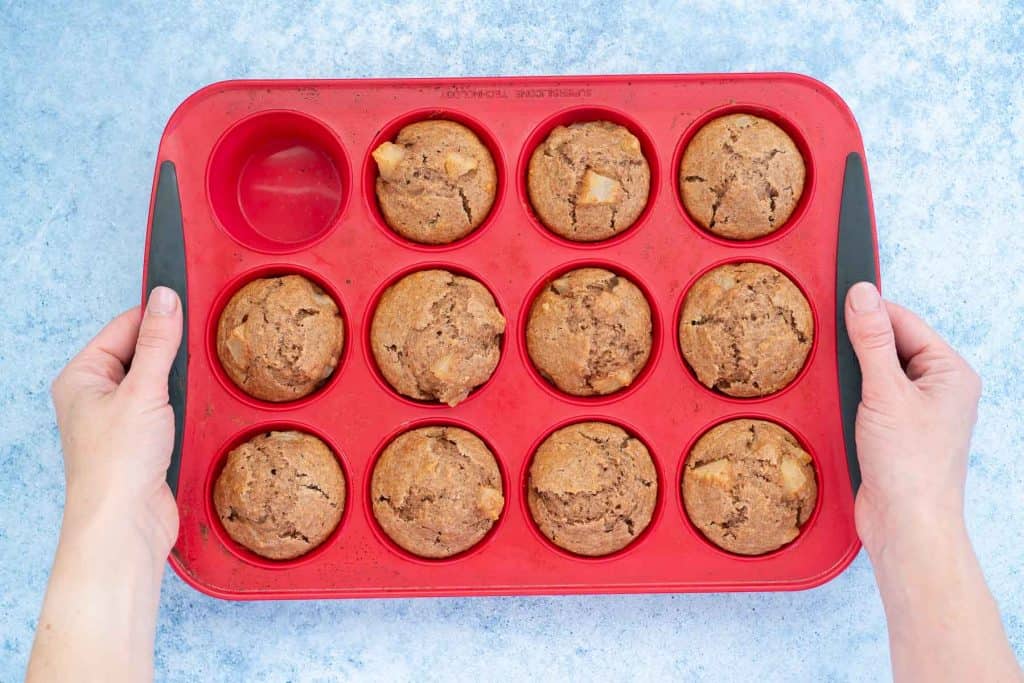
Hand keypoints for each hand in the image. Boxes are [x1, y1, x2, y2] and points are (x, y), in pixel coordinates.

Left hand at [28, 287, 182, 682]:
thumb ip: (159, 342)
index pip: (124, 327)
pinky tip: (193, 412)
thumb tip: (165, 298)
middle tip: (199, 351)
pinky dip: (182, 408)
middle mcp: (96, 396)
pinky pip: (167, 409)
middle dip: (172, 353)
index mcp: (82, 376)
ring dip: (179, 383)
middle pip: (142, 353)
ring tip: (193, 387)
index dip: (158, 318)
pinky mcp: (142, 442)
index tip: (192, 309)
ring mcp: (119, 420)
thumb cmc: (117, 465)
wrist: (124, 526)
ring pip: (158, 382)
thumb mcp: (143, 391)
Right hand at [844, 281, 980, 555]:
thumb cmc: (910, 467)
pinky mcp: (896, 430)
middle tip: (825, 341)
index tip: (833, 301)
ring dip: (853, 372)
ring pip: (877, 371)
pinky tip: (838, 402)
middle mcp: (939, 388)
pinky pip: (871, 397)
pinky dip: (852, 395)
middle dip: (858, 344)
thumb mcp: (885, 393)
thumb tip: (863, 294)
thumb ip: (872, 341)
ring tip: (834, 378)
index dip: (869, 312)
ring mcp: (918, 410)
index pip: (904, 322)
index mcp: (950, 372)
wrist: (907, 526)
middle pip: (890, 344)